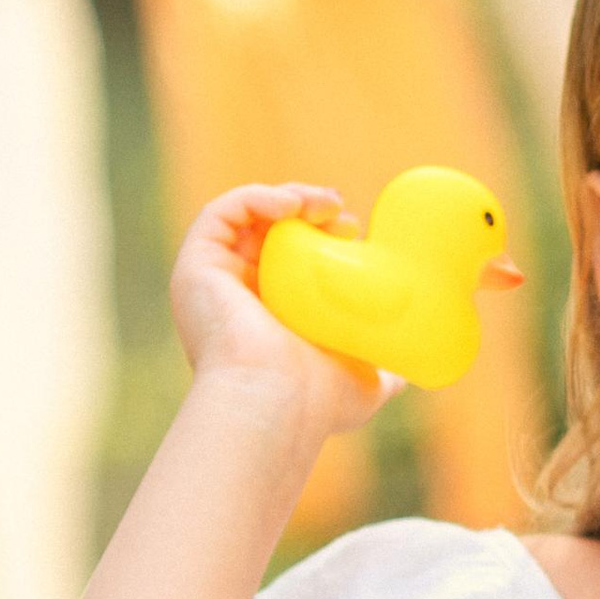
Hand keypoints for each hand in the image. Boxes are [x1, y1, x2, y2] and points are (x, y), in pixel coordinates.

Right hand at [169, 182, 407, 438]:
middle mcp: (238, 298)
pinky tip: (290, 204)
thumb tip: (404, 379)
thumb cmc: (318, 401)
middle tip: (341, 210)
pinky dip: (255, 197)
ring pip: (246, 217)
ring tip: (321, 203)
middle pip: (269, 232)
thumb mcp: (364, 382)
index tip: (354, 229)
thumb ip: (382, 375)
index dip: (322, 233)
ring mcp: (215, 282)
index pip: (291, 260)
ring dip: (287, 196)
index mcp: (271, 318)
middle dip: (308, 209)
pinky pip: (219, 213)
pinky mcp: (196, 267)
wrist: (277, 402)